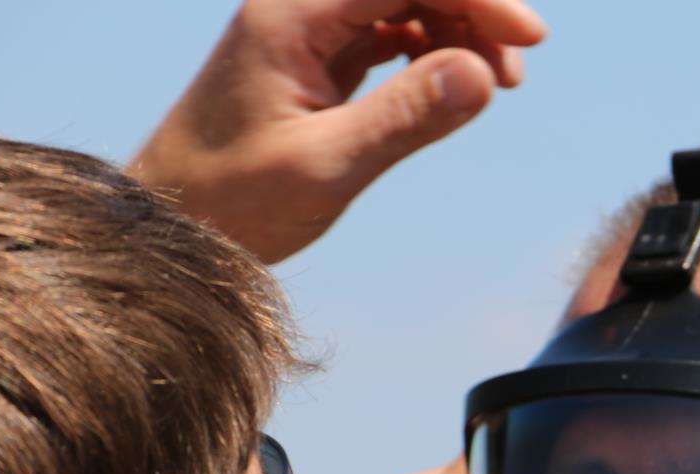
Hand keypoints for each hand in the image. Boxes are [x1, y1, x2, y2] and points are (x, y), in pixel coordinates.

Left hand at [129, 0, 546, 262]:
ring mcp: (305, 32)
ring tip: (493, 85)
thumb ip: (404, 116)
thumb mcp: (327, 165)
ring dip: (455, 30)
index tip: (528, 39)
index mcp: (292, 14)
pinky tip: (451, 86)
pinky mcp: (312, 60)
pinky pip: (385, 32)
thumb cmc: (233, 201)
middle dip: (472, 10)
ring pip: (401, 2)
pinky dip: (427, 51)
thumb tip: (481, 73)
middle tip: (513, 73)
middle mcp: (297, 8)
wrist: (172, 225)